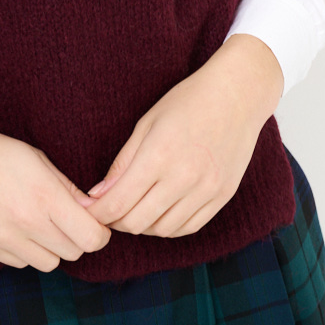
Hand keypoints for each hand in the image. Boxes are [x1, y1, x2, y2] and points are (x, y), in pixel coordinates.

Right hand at [0, 97, 111, 271]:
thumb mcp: (34, 157)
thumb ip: (65, 187)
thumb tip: (92, 209)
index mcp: (44, 196)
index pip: (91, 237)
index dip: (100, 232)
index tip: (95, 221)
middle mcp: (27, 223)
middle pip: (74, 252)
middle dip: (77, 237)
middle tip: (68, 218)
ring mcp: (5, 239)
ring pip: (49, 263)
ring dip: (52, 247)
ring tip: (41, 222)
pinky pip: (21, 262)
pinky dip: (26, 250)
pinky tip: (16, 226)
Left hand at [78, 35, 283, 238]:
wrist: (237, 94)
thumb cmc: (187, 101)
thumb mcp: (147, 123)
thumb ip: (123, 162)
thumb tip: (98, 194)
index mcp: (159, 155)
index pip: (118, 203)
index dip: (97, 213)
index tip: (87, 211)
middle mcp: (183, 178)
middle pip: (137, 222)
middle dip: (115, 221)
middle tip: (107, 210)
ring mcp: (206, 190)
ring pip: (163, 230)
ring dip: (142, 226)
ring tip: (133, 209)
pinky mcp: (222, 196)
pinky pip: (189, 227)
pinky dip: (169, 226)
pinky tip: (159, 212)